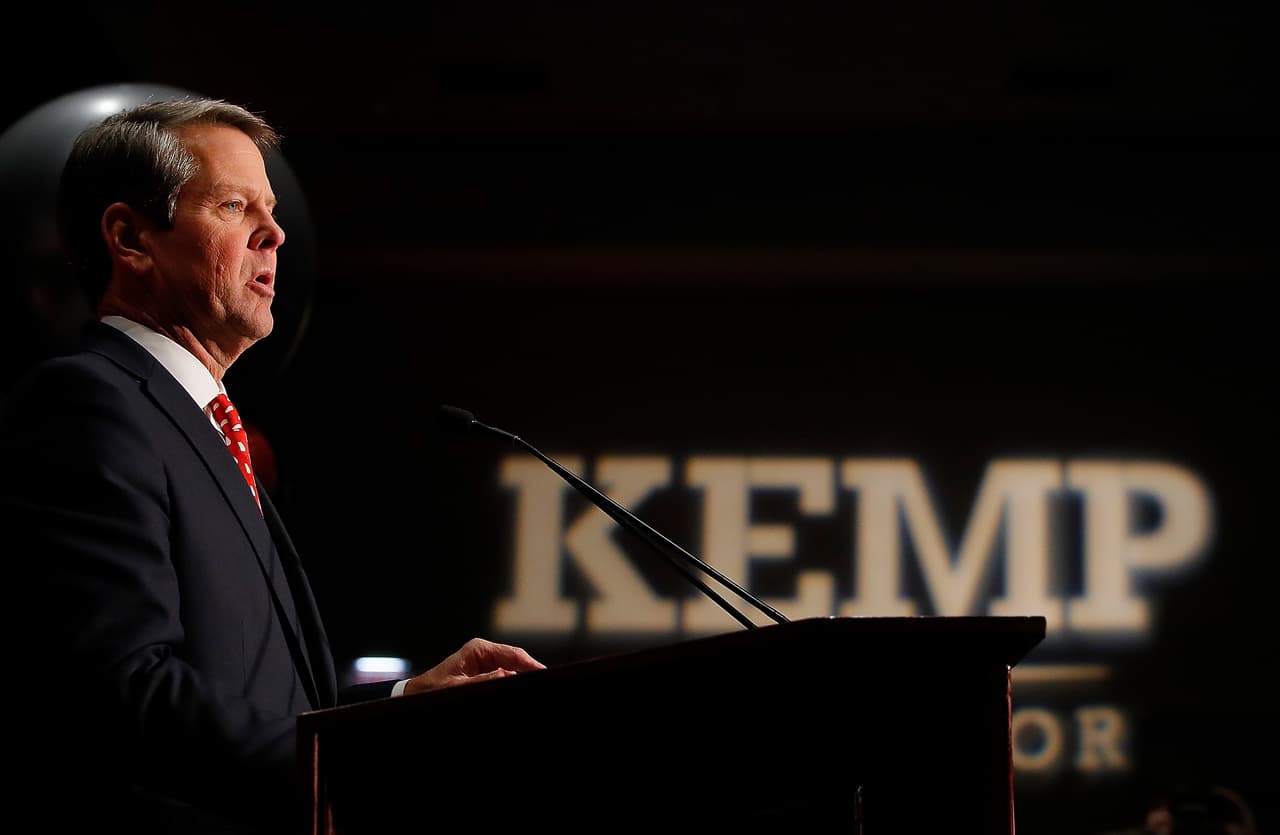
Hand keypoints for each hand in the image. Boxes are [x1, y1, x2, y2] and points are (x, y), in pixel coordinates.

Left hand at [401, 637, 545, 695]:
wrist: (418, 695)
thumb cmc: (433, 690)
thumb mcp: (456, 688)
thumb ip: (482, 681)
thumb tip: (507, 675)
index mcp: (478, 649)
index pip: (513, 654)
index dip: (532, 664)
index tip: (545, 674)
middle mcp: (485, 652)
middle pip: (517, 661)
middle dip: (531, 671)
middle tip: (546, 684)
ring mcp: (486, 663)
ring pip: (514, 670)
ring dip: (523, 678)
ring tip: (536, 688)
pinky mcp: (486, 674)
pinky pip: (505, 677)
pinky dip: (514, 683)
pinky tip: (520, 690)